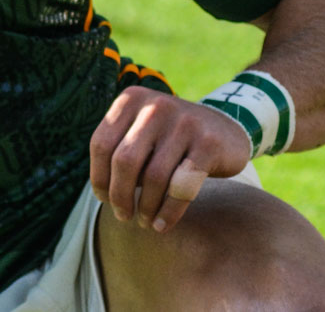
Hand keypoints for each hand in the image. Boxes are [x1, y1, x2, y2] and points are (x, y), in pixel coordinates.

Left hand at [89, 86, 251, 232]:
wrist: (225, 130)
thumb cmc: (171, 140)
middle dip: (120, 196)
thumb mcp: (142, 132)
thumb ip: (119, 152)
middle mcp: (156, 105)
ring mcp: (185, 122)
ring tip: (145, 221)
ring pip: (154, 177)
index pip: (101, 144)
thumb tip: (104, 193)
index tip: (104, 199)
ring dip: (146, 208)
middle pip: (125, 161)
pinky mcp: (208, 143)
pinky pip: (181, 187)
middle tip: (124, 216)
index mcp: (132, 99)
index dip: (99, 178)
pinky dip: (169, 212)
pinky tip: (163, 225)